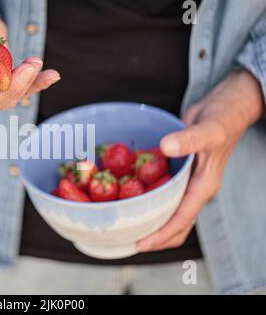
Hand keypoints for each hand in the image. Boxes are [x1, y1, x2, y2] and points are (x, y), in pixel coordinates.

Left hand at [137, 69, 264, 251]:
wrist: (225, 108)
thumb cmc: (221, 119)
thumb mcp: (208, 129)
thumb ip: (189, 138)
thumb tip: (166, 146)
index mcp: (203, 187)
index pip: (181, 220)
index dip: (160, 235)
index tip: (139, 243)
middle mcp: (195, 190)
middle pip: (175, 225)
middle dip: (153, 237)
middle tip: (125, 239)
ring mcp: (188, 184)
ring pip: (169, 213)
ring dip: (151, 222)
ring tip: (126, 226)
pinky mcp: (180, 175)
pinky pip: (165, 195)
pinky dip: (150, 201)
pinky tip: (131, 198)